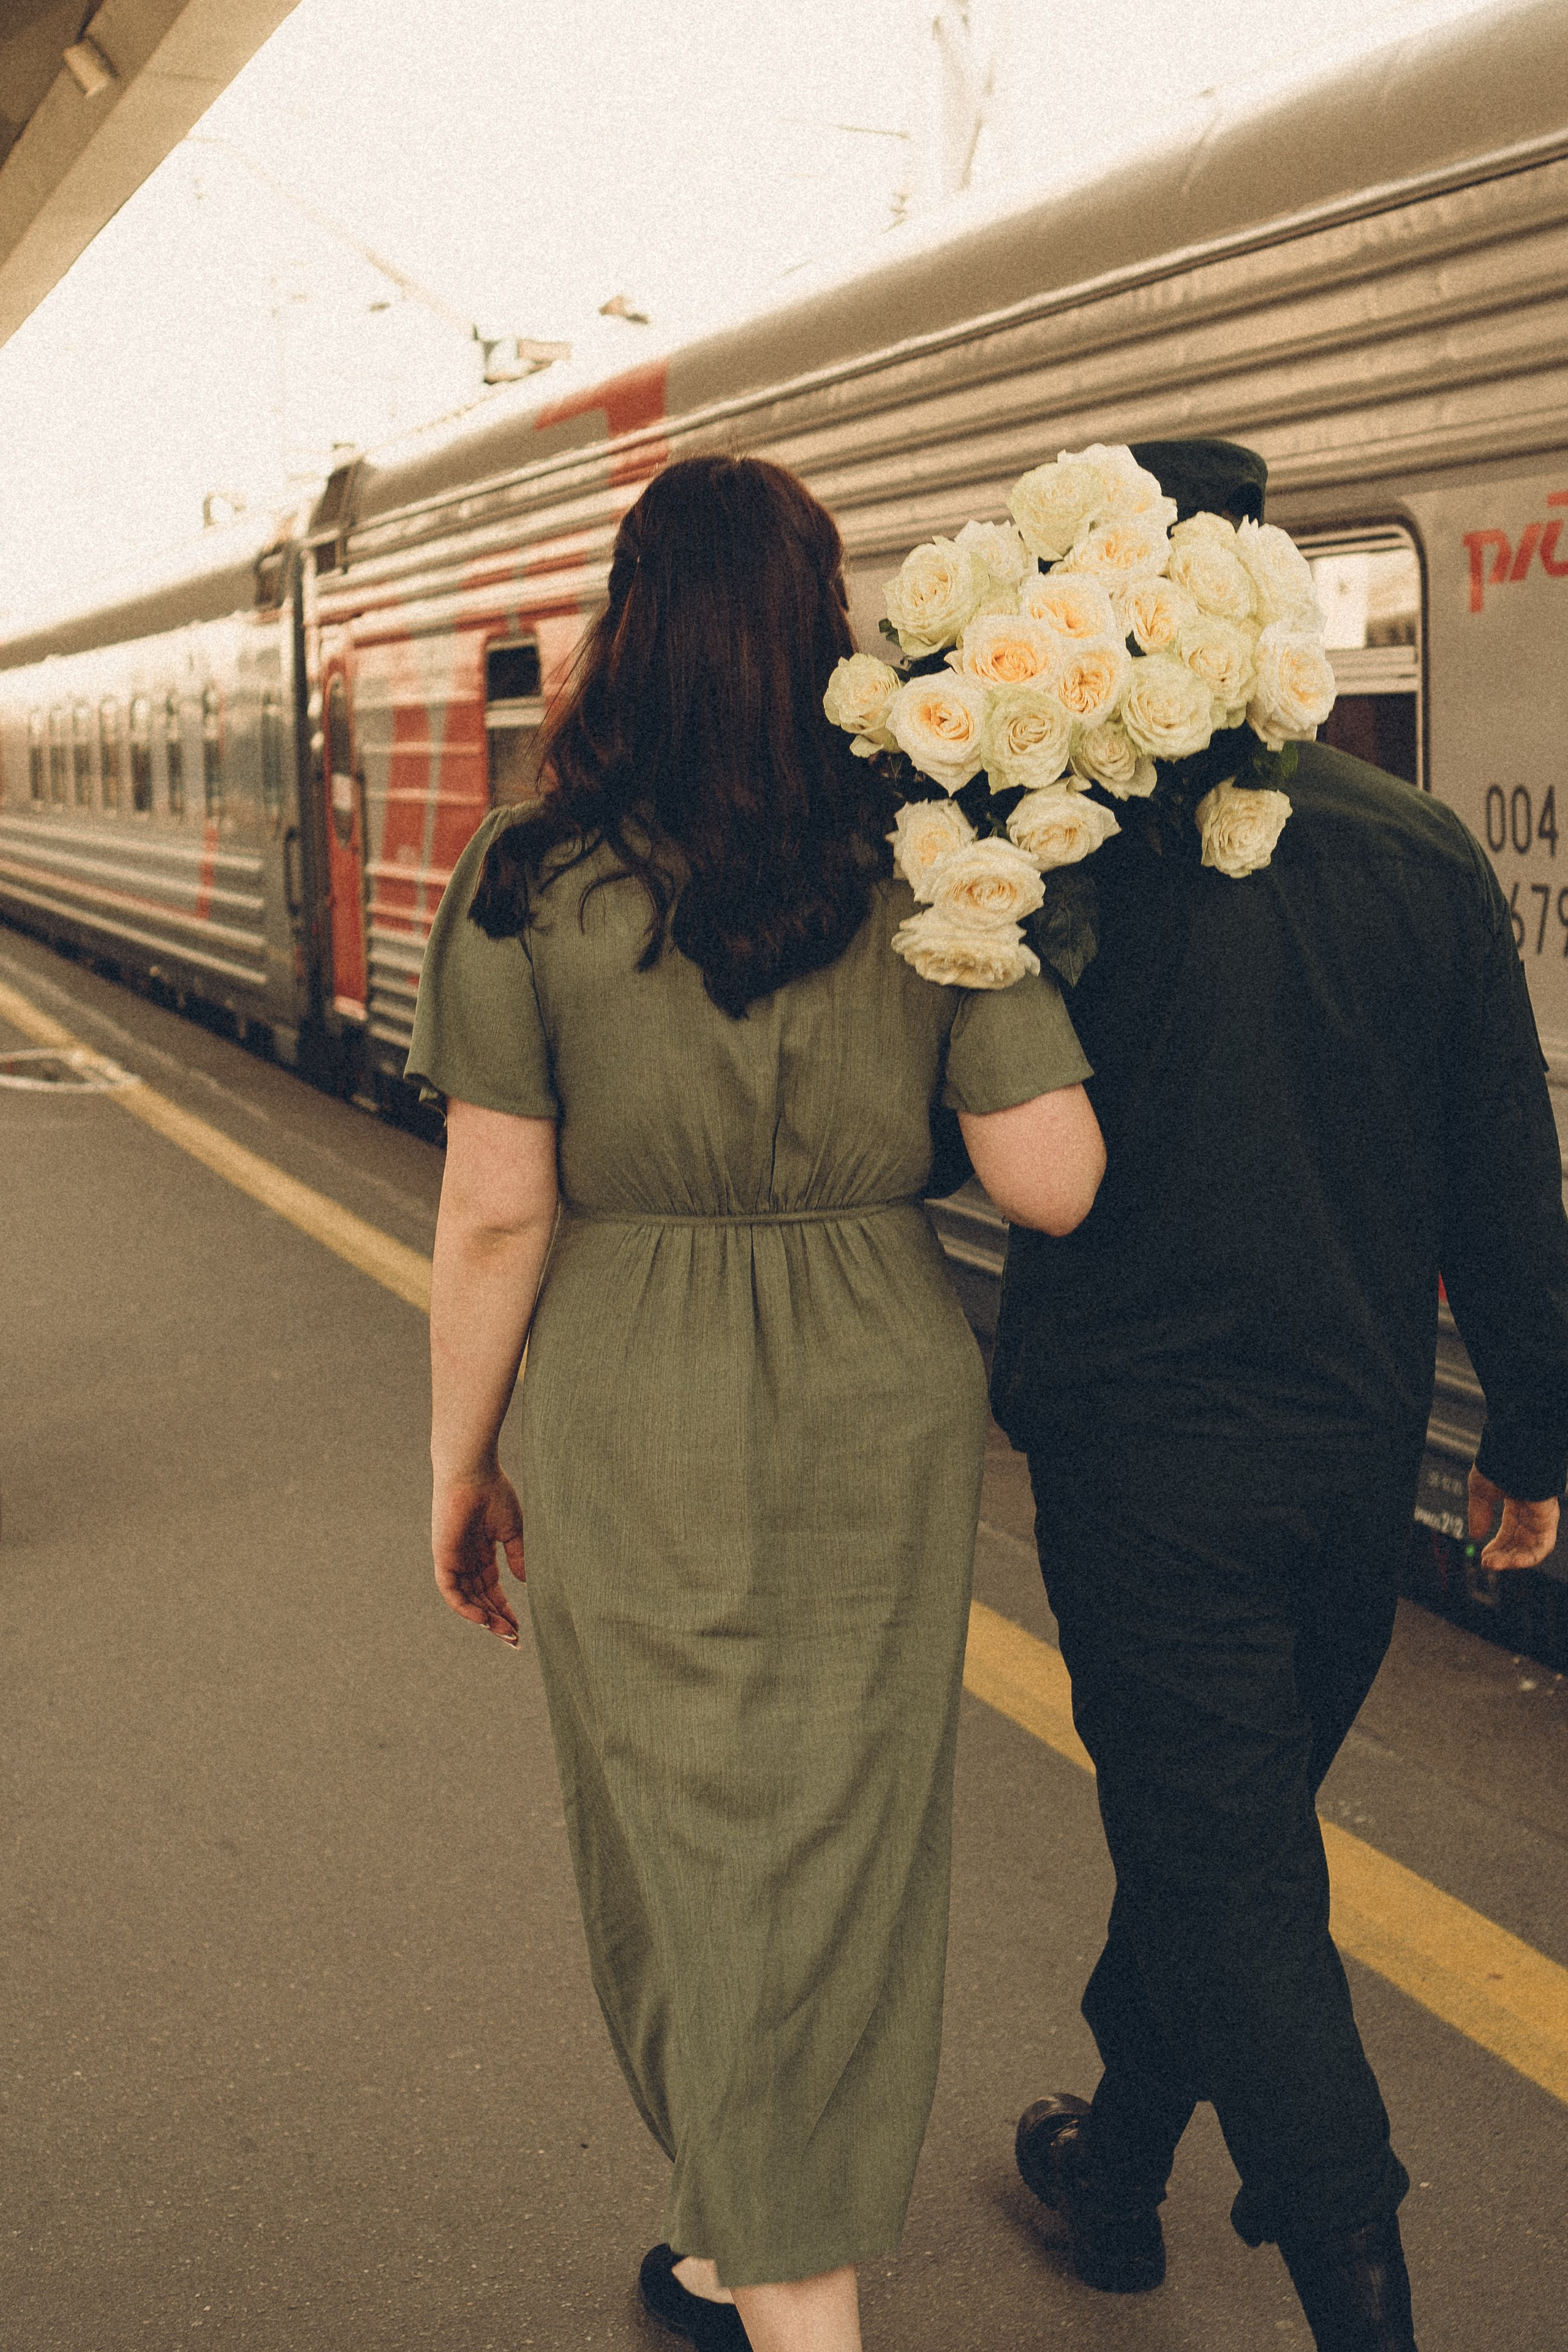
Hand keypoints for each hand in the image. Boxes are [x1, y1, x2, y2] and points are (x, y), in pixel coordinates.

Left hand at [432, 1467, 526, 1644]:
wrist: (473, 1471)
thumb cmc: (494, 1492)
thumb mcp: (513, 1530)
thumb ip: (518, 1556)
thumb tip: (524, 1582)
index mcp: (482, 1552)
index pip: (492, 1589)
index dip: (505, 1609)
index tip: (520, 1629)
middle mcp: (466, 1560)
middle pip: (480, 1599)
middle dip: (497, 1621)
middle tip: (515, 1640)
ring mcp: (454, 1559)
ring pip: (467, 1600)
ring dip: (485, 1619)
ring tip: (505, 1634)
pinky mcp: (443, 1557)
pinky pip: (451, 1591)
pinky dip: (466, 1607)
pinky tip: (484, 1620)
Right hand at [1467, 1466, 1559, 1571]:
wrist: (1515, 1452)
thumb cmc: (1499, 1465)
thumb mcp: (1480, 1492)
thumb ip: (1478, 1514)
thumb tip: (1475, 1534)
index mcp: (1517, 1504)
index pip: (1509, 1533)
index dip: (1496, 1546)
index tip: (1484, 1556)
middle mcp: (1532, 1512)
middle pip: (1519, 1543)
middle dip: (1502, 1556)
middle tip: (1488, 1564)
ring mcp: (1542, 1515)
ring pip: (1531, 1548)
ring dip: (1513, 1560)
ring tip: (1494, 1565)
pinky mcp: (1549, 1518)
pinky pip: (1543, 1545)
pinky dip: (1528, 1557)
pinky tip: (1512, 1562)